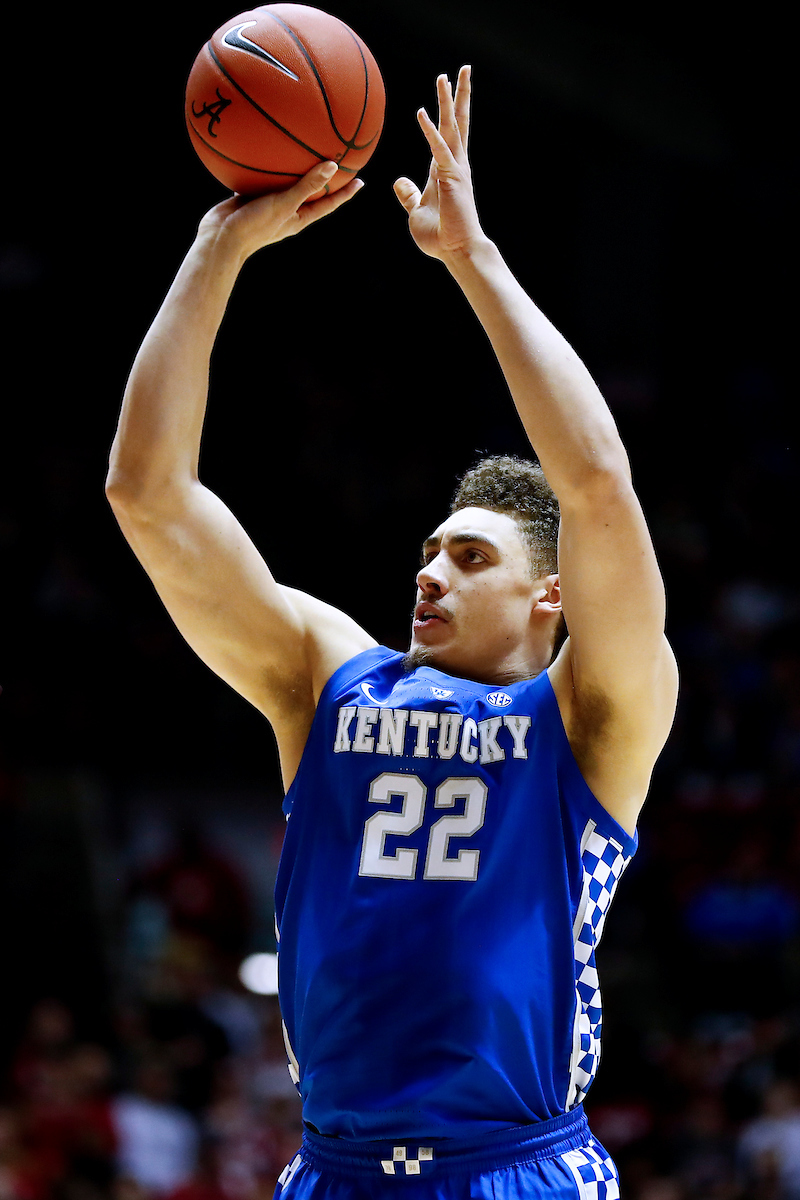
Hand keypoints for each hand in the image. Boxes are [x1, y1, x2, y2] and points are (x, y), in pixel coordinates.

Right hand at [197, 161, 363, 260]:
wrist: (220, 237)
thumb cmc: (255, 226)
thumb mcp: (284, 204)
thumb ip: (307, 185)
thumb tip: (332, 166)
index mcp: (299, 218)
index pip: (328, 203)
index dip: (345, 193)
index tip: (360, 181)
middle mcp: (286, 211)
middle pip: (310, 192)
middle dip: (323, 177)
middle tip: (337, 159)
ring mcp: (268, 203)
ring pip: (286, 182)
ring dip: (294, 167)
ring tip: (304, 147)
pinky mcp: (251, 195)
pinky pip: (263, 176)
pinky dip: (266, 163)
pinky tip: (266, 145)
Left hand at [393, 67, 484, 259]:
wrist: (455, 251)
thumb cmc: (439, 235)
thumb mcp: (416, 211)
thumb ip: (409, 195)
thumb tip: (399, 182)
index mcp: (445, 169)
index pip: (447, 133)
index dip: (447, 110)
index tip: (448, 89)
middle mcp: (454, 164)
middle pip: (458, 122)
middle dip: (459, 95)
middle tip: (463, 69)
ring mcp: (455, 169)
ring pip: (452, 127)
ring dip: (448, 101)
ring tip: (446, 76)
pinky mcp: (451, 178)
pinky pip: (438, 149)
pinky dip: (429, 131)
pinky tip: (422, 112)